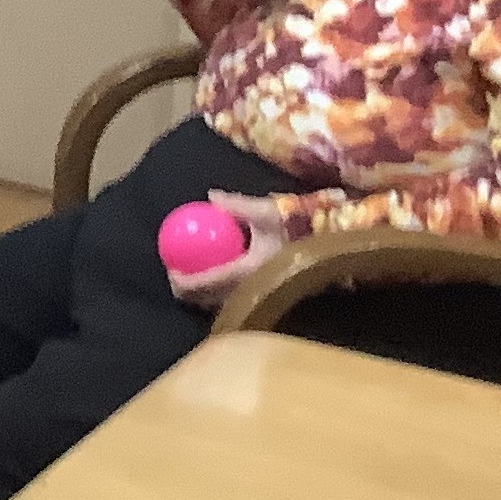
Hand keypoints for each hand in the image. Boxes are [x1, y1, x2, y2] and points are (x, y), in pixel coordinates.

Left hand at [165, 192, 285, 308]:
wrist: (330, 244)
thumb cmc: (297, 226)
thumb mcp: (266, 211)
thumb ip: (236, 205)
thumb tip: (211, 196)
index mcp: (246, 271)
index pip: (205, 282)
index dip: (183, 282)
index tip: (170, 272)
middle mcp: (250, 289)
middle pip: (209, 300)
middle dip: (188, 294)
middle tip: (175, 278)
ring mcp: (259, 295)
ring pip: (222, 302)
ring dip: (204, 295)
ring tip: (193, 280)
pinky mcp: (267, 295)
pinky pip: (236, 298)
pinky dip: (221, 292)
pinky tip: (219, 279)